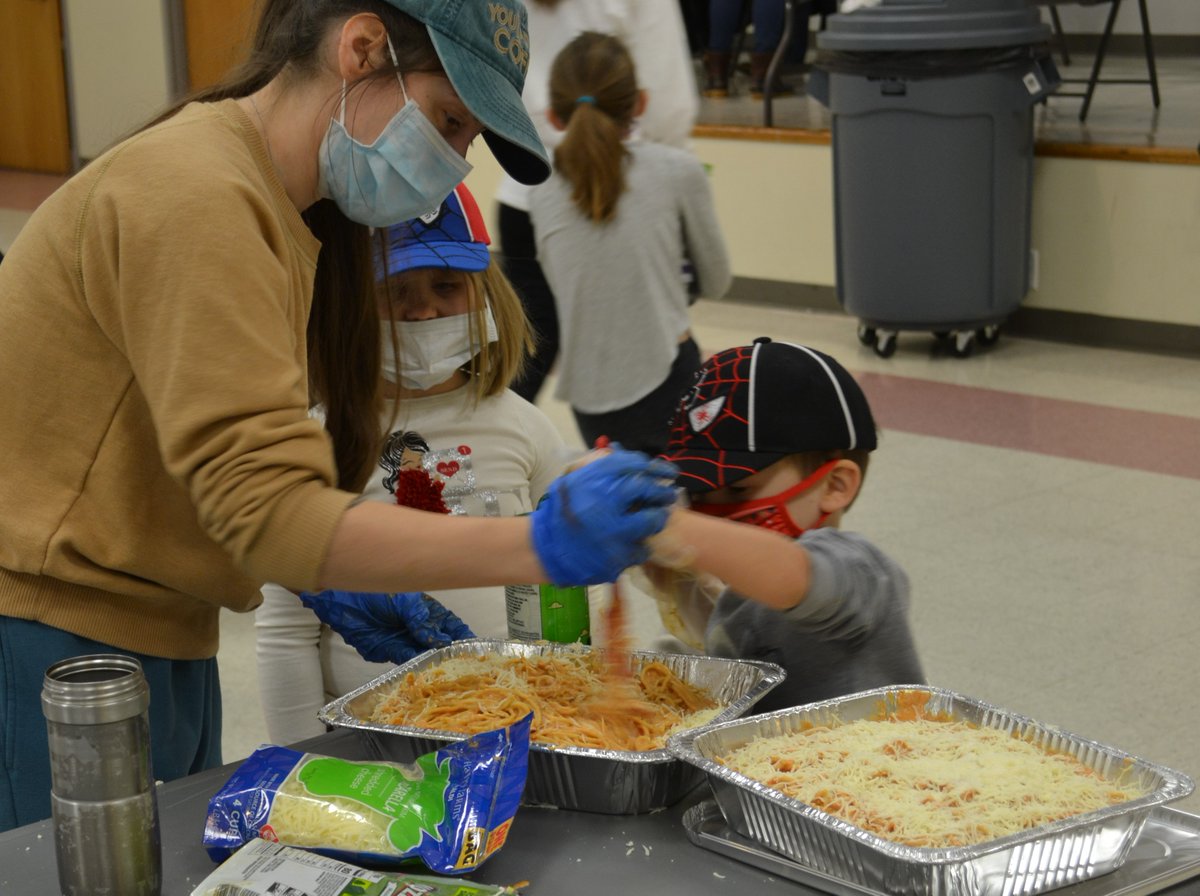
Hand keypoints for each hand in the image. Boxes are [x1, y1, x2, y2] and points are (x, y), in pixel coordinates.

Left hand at [299, 590, 474, 664]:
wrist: (345, 600)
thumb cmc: (377, 592)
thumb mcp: (406, 602)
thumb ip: (422, 621)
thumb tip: (439, 640)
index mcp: (427, 611)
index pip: (451, 625)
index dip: (463, 636)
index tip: (475, 647)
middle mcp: (418, 627)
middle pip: (441, 643)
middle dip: (452, 653)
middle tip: (465, 664)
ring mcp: (405, 639)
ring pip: (426, 654)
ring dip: (435, 661)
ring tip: (448, 669)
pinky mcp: (390, 651)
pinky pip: (408, 661)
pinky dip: (417, 666)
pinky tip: (426, 668)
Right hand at [531, 446, 677, 584]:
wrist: (546, 549)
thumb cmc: (562, 512)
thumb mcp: (574, 481)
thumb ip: (599, 467)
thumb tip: (623, 451)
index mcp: (590, 481)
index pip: (631, 464)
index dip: (653, 466)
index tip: (666, 471)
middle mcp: (602, 504)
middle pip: (645, 489)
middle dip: (661, 491)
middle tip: (669, 494)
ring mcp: (611, 534)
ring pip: (650, 521)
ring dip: (657, 518)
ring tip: (657, 517)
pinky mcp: (616, 558)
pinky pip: (642, 549)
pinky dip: (642, 545)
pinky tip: (636, 542)